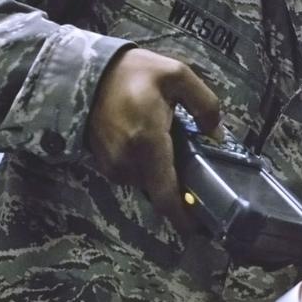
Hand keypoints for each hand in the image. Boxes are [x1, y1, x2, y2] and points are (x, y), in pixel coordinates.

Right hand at [88, 47, 220, 230]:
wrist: (84, 73)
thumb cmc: (134, 72)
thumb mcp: (178, 75)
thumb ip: (205, 104)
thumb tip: (217, 134)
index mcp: (148, 142)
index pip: (166, 193)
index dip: (182, 216)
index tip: (199, 229)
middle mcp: (127, 161)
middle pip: (160, 189)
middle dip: (178, 184)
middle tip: (193, 163)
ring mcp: (111, 165)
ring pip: (147, 182)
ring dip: (161, 172)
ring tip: (169, 143)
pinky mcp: (102, 163)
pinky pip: (132, 174)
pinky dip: (146, 166)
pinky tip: (151, 142)